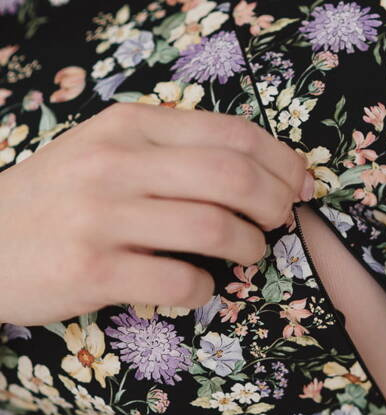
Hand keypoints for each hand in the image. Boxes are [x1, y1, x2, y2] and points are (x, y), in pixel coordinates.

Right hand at [0, 102, 313, 325]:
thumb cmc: (55, 199)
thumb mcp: (103, 150)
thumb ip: (169, 150)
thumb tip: (258, 168)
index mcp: (127, 126)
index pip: (231, 133)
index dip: (282, 161)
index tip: (302, 184)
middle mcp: (115, 163)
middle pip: (233, 177)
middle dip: (276, 203)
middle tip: (283, 221)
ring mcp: (101, 217)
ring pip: (214, 228)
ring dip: (250, 246)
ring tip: (249, 252)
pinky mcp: (91, 271)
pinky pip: (179, 282)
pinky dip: (205, 289)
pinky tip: (200, 287)